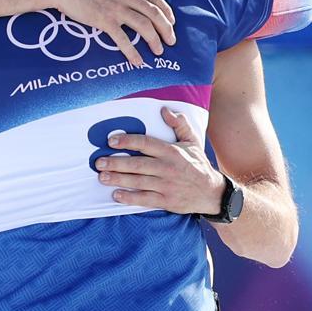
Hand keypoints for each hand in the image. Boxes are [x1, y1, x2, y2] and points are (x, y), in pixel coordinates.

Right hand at [39, 0, 176, 65]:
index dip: (166, 10)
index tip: (171, 21)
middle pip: (154, 13)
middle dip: (166, 29)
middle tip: (171, 41)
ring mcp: (116, 8)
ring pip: (144, 26)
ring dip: (154, 41)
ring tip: (159, 52)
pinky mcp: (104, 21)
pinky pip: (123, 40)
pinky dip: (132, 52)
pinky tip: (138, 62)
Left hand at [95, 107, 224, 214]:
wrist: (212, 193)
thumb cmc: (198, 165)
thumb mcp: (192, 141)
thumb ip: (179, 124)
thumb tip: (164, 109)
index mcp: (172, 151)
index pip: (146, 143)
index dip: (127, 141)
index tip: (111, 141)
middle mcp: (167, 168)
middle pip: (137, 164)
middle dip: (116, 163)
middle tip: (99, 162)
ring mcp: (166, 185)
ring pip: (138, 181)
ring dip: (118, 179)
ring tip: (102, 177)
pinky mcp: (166, 200)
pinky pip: (145, 199)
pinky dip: (130, 198)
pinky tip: (116, 195)